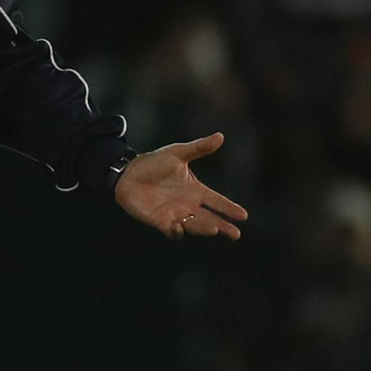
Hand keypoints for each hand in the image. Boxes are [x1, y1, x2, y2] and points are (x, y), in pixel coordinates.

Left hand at [114, 133, 248, 240]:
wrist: (127, 172)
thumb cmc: (152, 163)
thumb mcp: (178, 153)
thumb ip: (199, 148)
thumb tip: (220, 136)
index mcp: (195, 190)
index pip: (217, 201)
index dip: (229, 208)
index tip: (243, 215)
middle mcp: (188, 205)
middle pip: (210, 219)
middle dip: (223, 227)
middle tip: (235, 234)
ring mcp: (174, 214)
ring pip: (193, 226)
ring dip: (203, 228)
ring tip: (214, 228)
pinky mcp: (159, 221)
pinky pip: (171, 231)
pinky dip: (176, 232)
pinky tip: (179, 228)